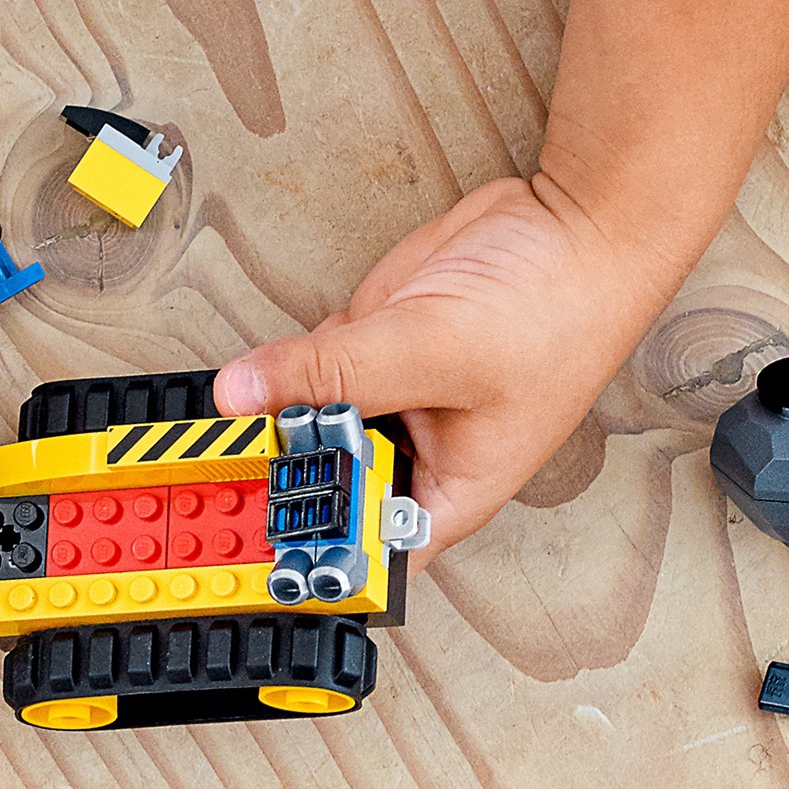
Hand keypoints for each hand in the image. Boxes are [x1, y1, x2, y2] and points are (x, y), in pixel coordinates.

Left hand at [213, 176, 677, 559]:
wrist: (574, 223)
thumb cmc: (558, 308)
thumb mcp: (433, 347)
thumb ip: (332, 371)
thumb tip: (244, 392)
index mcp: (443, 495)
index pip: (364, 558)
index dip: (306, 565)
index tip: (246, 557)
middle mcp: (409, 459)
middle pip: (321, 497)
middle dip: (272, 490)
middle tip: (214, 487)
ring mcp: (384, 404)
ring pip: (304, 432)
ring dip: (269, 429)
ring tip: (218, 442)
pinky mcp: (366, 354)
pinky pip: (304, 376)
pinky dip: (279, 374)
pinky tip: (254, 381)